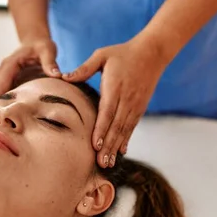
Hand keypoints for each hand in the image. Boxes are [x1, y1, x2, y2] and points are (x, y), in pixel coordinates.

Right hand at [0, 38, 60, 101]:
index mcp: (9, 65)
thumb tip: (57, 75)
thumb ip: (50, 62)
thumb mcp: (47, 50)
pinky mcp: (9, 82)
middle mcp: (3, 71)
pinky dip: (4, 107)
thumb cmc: (41, 45)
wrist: (35, 41)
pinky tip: (5, 121)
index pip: (0, 86)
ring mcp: (4, 77)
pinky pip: (4, 96)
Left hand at [63, 36, 168, 167]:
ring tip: (109, 162)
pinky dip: (127, 139)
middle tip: (101, 163)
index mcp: (115, 88)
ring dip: (116, 147)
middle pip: (116, 126)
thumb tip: (64, 77)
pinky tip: (121, 151)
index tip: (96, 145)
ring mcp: (135, 105)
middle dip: (108, 146)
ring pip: (124, 129)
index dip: (102, 130)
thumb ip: (84, 68)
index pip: (107, 112)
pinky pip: (132, 126)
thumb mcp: (102, 55)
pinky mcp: (140, 108)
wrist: (152, 53)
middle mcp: (126, 99)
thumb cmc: (122, 53)